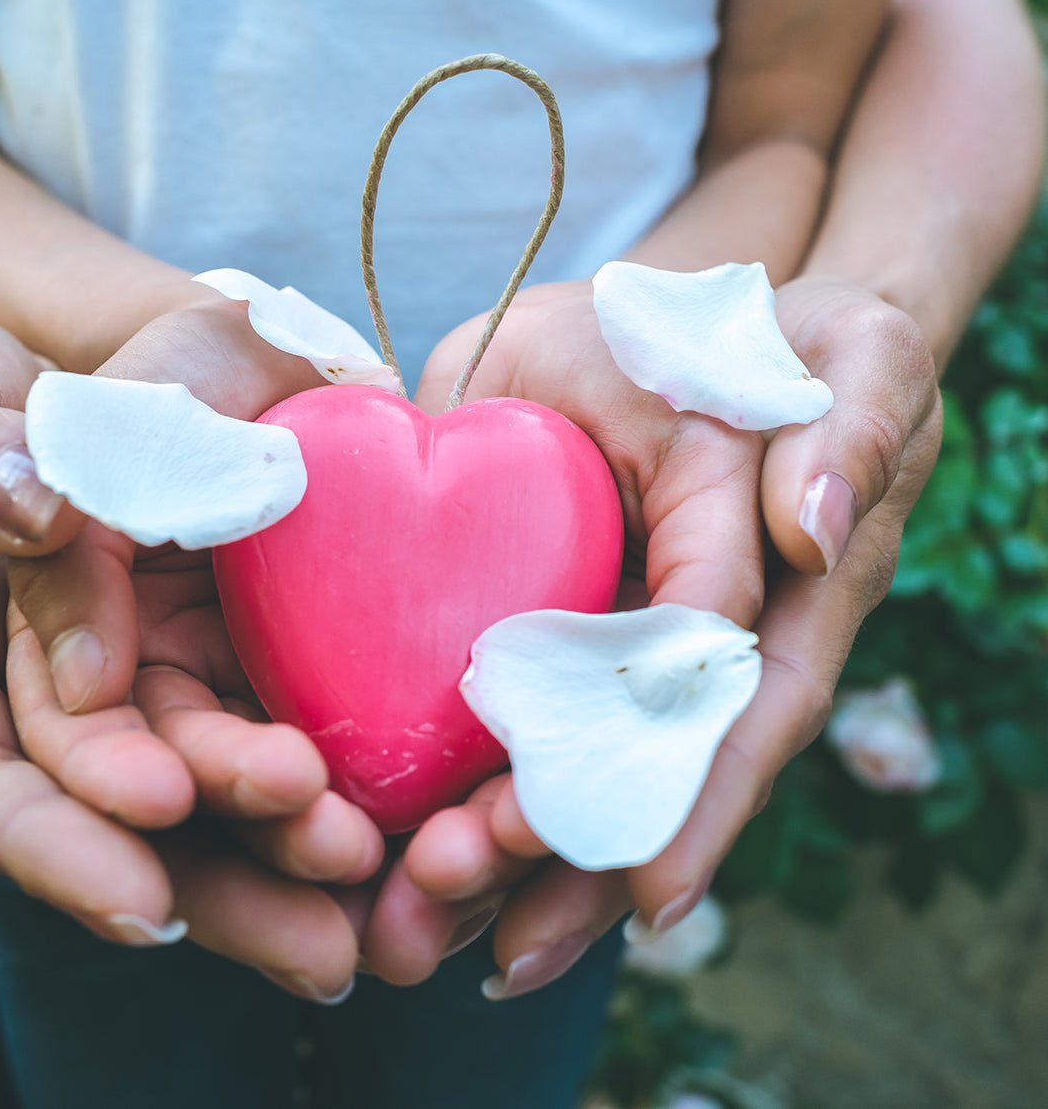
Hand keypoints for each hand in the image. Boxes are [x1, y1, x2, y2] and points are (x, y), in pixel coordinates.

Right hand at [0, 307, 371, 1000]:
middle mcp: (45, 702)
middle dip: (217, 865)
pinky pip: (263, 716)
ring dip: (285, 840)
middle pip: (120, 821)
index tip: (154, 843)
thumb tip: (43, 515)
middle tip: (324, 883)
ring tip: (375, 864)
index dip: (62, 833)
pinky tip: (396, 801)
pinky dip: (324, 762)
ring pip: (207, 793)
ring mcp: (138, 681)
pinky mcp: (213, 648)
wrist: (45, 369)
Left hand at [365, 277, 940, 995]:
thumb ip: (851, 434)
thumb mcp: (852, 360)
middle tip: (487, 940)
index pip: (744, 701)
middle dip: (586, 865)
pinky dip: (508, 790)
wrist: (746, 338)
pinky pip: (565, 722)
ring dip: (530, 859)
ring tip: (427, 923)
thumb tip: (810, 539)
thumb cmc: (797, 345)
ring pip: (614, 774)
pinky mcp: (609, 634)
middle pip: (671, 782)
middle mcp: (741, 646)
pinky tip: (433, 852)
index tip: (632, 884)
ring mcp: (672, 650)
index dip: (693, 792)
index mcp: (799, 586)